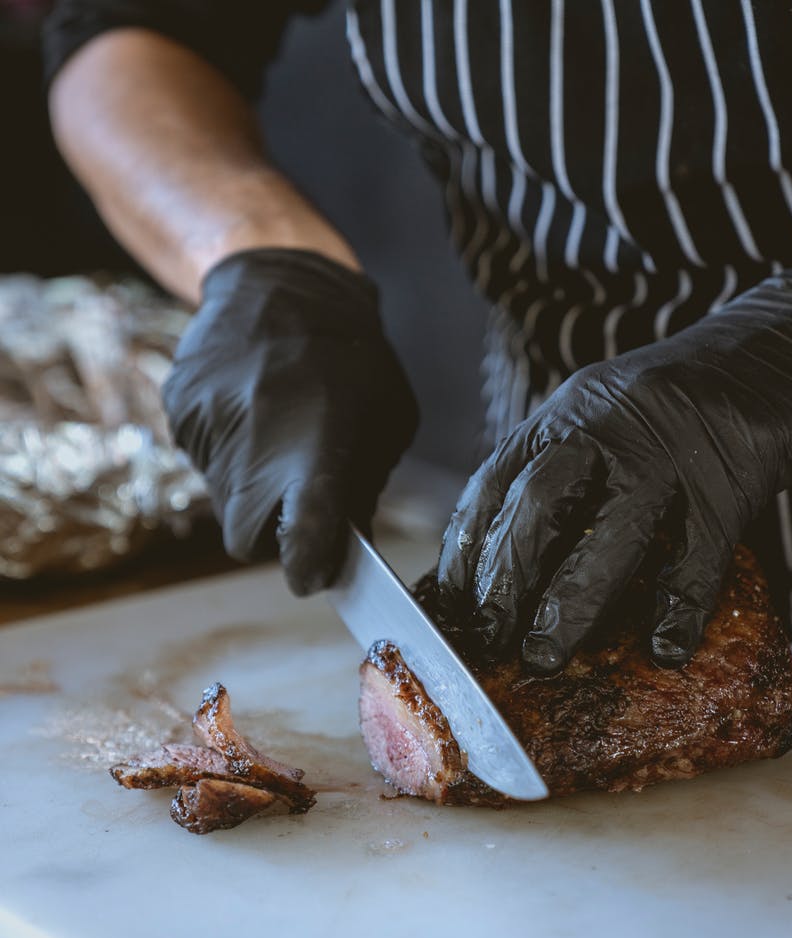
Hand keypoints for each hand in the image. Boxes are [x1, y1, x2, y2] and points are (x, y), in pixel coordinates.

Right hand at [163, 248, 417, 593]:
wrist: (279, 281)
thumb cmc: (350, 357)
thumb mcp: (385, 420)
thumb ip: (363, 488)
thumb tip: (343, 547)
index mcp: (316, 444)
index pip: (303, 529)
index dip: (305, 564)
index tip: (309, 576)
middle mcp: (255, 438)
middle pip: (243, 538)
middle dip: (267, 537)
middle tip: (292, 506)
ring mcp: (209, 424)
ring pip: (222, 500)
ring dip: (249, 488)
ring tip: (275, 433)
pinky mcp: (180, 411)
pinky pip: (203, 461)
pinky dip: (228, 453)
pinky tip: (250, 412)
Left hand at [439, 270, 791, 672]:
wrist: (779, 350)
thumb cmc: (678, 403)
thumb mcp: (600, 415)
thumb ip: (556, 472)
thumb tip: (499, 565)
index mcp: (569, 412)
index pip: (497, 481)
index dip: (465, 549)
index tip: (448, 604)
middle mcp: (612, 425)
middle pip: (541, 502)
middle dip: (505, 578)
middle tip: (488, 638)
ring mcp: (674, 453)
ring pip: (613, 532)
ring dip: (572, 602)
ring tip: (545, 656)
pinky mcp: (733, 482)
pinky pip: (699, 556)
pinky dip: (677, 608)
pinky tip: (661, 648)